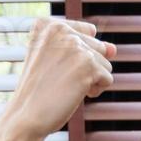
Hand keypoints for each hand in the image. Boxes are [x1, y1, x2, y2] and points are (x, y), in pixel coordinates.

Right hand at [0, 18, 116, 140]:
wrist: (26, 115)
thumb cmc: (40, 90)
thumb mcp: (59, 61)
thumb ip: (88, 47)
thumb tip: (113, 48)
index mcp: (48, 24)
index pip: (88, 32)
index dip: (79, 56)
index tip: (56, 66)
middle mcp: (61, 29)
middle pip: (98, 48)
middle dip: (86, 68)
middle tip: (59, 79)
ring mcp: (75, 45)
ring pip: (105, 64)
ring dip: (91, 80)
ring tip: (65, 86)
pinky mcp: (87, 64)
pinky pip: (108, 79)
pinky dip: (95, 91)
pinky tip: (73, 94)